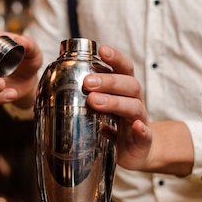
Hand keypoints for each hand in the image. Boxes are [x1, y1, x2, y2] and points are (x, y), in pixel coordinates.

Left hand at [82, 45, 153, 170]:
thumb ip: (86, 98)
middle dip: (109, 81)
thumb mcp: (100, 110)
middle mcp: (135, 101)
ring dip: (115, 102)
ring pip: (134, 106)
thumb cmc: (117, 126)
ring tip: (95, 102)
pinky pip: (146, 134)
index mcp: (124, 91)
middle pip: (129, 84)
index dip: (115, 58)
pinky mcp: (144, 141)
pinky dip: (141, 129)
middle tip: (87, 82)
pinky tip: (136, 126)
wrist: (137, 153)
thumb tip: (55, 88)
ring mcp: (140, 120)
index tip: (102, 49)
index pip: (123, 69)